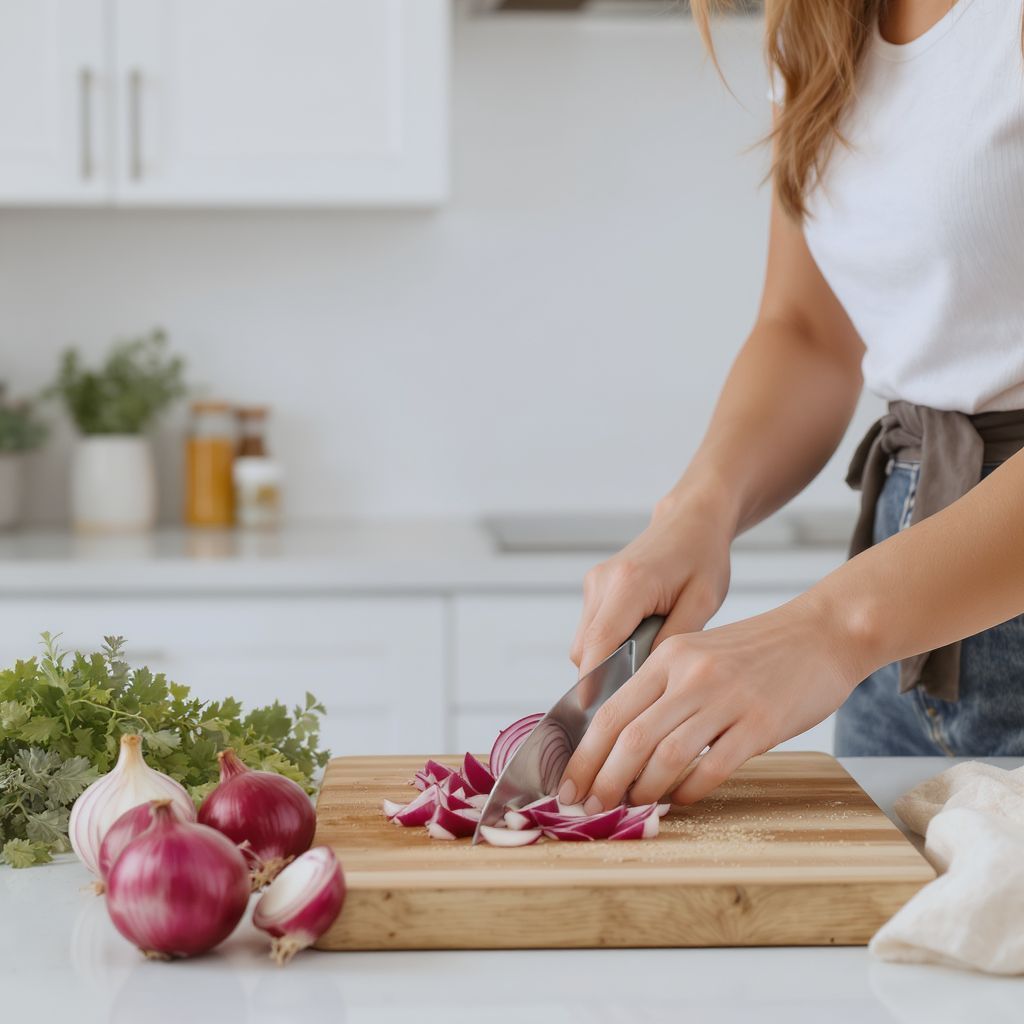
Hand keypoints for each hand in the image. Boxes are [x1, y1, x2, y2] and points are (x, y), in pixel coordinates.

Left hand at [558, 594, 863, 810]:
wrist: (822, 633)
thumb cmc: (758, 651)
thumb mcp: (698, 653)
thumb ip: (662, 688)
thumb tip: (620, 740)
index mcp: (668, 656)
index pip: (611, 711)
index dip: (583, 755)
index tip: (568, 786)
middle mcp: (691, 674)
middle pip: (630, 736)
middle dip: (602, 780)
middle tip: (589, 808)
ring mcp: (726, 698)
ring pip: (666, 755)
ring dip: (642, 790)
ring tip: (632, 808)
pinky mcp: (760, 723)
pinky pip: (713, 767)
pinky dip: (689, 791)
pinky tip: (679, 801)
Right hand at [570, 494, 732, 679]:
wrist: (690, 521)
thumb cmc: (702, 557)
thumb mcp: (702, 601)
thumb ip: (673, 640)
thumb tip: (646, 680)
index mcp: (629, 583)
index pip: (600, 642)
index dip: (594, 681)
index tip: (596, 713)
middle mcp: (603, 582)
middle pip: (586, 648)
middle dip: (603, 676)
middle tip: (637, 697)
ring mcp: (595, 583)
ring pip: (585, 642)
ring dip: (605, 660)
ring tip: (644, 667)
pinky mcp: (595, 587)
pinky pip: (591, 629)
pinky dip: (608, 646)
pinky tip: (638, 647)